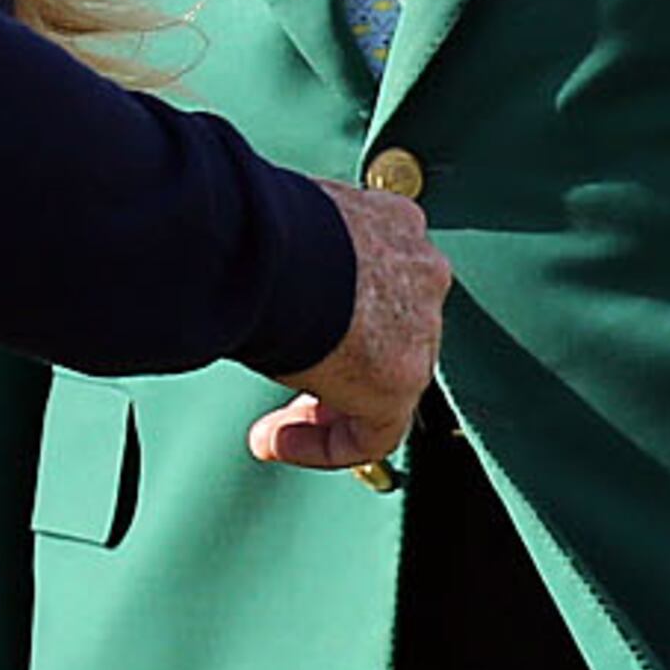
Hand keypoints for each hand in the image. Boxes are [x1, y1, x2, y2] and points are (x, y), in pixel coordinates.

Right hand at [249, 181, 444, 471]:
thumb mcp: (286, 226)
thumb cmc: (256, 226)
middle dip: (336, 367)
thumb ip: (294, 249)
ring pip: (383, 385)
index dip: (338, 316)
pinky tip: (277, 443)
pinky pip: (375, 433)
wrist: (267, 247)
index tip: (296, 331)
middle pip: (388, 335)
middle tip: (290, 391)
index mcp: (395, 223)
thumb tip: (248, 259)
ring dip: (325, 412)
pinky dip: (326, 446)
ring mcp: (420, 328)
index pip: (380, 278)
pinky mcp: (402, 380)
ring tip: (271, 432)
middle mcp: (421, 273)